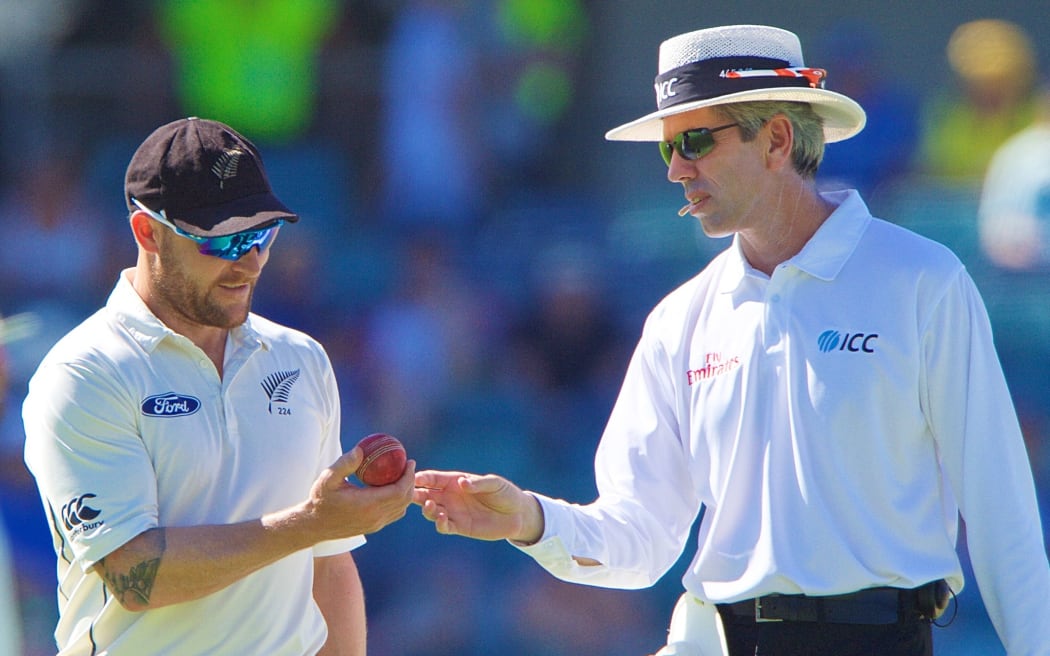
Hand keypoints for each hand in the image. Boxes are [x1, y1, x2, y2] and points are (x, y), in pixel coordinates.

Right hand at [306, 448, 415, 539]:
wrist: (313, 525)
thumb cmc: (320, 499)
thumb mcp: (327, 479)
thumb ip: (344, 464)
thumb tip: (360, 450)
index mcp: (367, 505)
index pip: (398, 491)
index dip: (408, 476)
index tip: (410, 461)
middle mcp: (375, 517)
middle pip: (404, 499)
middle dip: (411, 481)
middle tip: (408, 465)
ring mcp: (375, 524)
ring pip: (401, 508)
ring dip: (407, 492)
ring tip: (403, 475)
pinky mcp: (373, 527)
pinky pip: (393, 514)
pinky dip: (399, 501)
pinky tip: (393, 489)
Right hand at [413, 470, 542, 543]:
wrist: (517, 514)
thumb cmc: (505, 493)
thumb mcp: (494, 484)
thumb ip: (478, 483)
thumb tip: (461, 483)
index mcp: (455, 481)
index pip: (433, 478)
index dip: (421, 477)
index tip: (413, 478)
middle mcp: (450, 496)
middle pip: (426, 494)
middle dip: (416, 494)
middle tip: (411, 495)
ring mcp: (453, 512)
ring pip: (431, 511)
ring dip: (427, 509)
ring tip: (430, 506)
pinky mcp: (460, 527)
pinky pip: (444, 526)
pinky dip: (439, 524)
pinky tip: (441, 519)